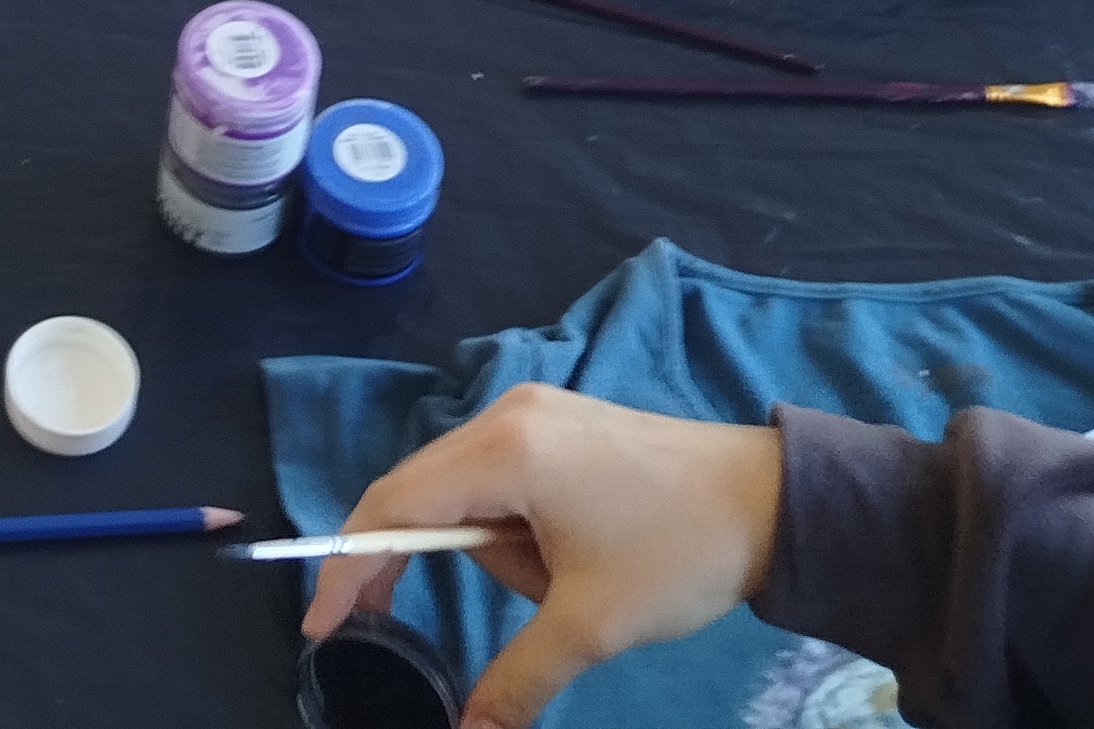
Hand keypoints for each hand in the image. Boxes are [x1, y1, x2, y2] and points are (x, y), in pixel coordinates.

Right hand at [300, 385, 785, 728]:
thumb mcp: (591, 626)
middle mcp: (506, 415)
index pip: (393, 506)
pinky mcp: (558, 426)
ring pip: (462, 494)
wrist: (775, 500)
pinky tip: (555, 566)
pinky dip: (504, 532)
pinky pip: (498, 483)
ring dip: (487, 556)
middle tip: (379, 628)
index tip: (318, 626)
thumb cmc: (678, 552)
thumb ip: (516, 679)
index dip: (347, 566)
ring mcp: (533, 414)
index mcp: (505, 450)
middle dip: (400, 563)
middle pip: (415, 492)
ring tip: (562, 593)